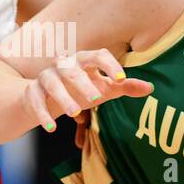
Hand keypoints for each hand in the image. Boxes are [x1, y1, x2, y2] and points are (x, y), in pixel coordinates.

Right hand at [22, 49, 152, 133]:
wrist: (46, 95)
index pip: (98, 55)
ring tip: (74, 113)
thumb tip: (150, 88)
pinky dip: (43, 114)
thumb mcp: (104, 88)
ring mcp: (46, 77)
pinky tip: (51, 128)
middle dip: (84, 83)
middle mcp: (63, 64)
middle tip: (96, 98)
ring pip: (52, 84)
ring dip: (63, 98)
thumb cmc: (81, 88)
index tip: (121, 78)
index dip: (109, 65)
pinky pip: (36, 101)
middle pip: (73, 71)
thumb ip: (124, 87)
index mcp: (84, 60)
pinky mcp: (33, 92)